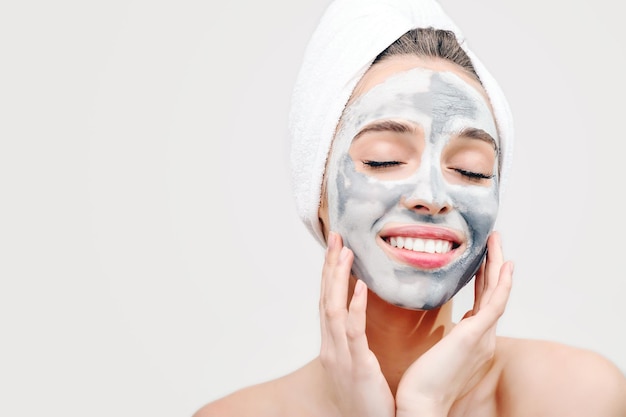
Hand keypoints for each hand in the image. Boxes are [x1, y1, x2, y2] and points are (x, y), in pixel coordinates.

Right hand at [319, 231, 394, 416]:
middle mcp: (331, 346)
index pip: (328, 301)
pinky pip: (354, 332)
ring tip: (345, 252)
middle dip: (330, 266)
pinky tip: (360, 287)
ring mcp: (341, 356)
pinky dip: (354, 307)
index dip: (330, 274)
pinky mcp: (357, 367)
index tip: (337, 248)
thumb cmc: (363, 402)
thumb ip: (358, 343)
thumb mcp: (358, 366)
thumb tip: (363, 321)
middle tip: (335, 236)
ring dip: (338, 278)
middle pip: (326, 298)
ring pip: (334, 309)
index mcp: (333, 345)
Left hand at [395, 232, 513, 415]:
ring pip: (496, 293)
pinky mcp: (474, 336)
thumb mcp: (439, 353)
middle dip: (494, 265)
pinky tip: (504, 265)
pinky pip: (495, 304)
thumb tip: (449, 324)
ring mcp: (482, 337)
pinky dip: (502, 283)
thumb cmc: (423, 384)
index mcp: (474, 340)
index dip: (484, 278)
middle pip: (493, 293)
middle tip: (493, 239)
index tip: (481, 259)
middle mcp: (484, 337)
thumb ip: (449, 337)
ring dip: (498, 264)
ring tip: (496, 240)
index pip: (483, 301)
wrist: (421, 406)